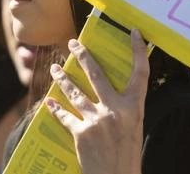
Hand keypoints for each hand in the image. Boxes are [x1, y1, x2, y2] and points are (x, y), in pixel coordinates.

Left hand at [47, 29, 149, 173]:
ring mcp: (97, 120)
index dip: (139, 51)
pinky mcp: (81, 133)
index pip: (140, 72)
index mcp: (134, 107)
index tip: (135, 33)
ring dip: (63, 79)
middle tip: (73, 43)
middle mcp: (116, 109)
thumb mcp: (134, 127)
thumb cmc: (128, 155)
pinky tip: (49, 101)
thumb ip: (125, 108)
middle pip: (97, 74)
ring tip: (55, 68)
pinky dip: (56, 108)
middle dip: (83, 55)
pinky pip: (65, 116)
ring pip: (75, 92)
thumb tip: (111, 91)